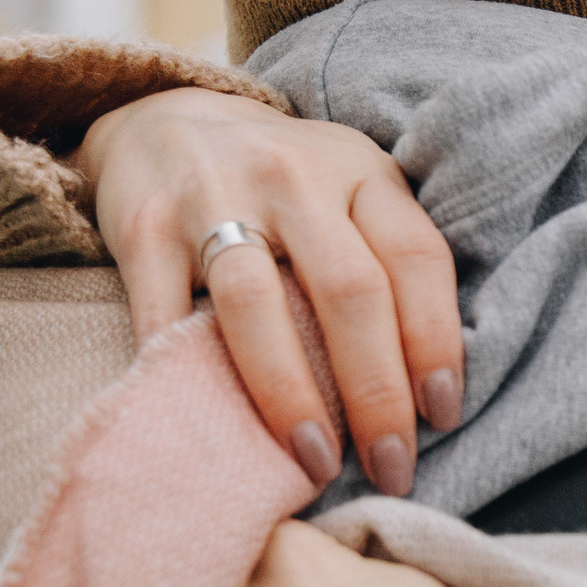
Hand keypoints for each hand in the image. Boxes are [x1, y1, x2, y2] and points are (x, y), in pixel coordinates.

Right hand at [71, 88, 464, 495]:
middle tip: (391, 467)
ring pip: (258, 303)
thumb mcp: (348, 193)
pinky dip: (186, 379)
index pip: (416, 259)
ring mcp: (213, 194)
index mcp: (360, 171)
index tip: (441, 418)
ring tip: (315, 462)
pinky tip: (212, 432)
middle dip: (377, 392)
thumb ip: (387, 261)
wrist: (161, 119)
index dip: (436, 343)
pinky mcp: (144, 224)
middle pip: (349, 290)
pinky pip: (166, 315)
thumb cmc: (281, 186)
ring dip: (292, 395)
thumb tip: (428, 393)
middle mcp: (295, 175)